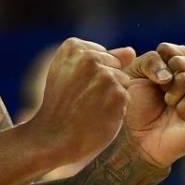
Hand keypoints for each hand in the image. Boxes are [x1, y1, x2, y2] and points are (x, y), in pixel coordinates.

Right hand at [24, 38, 132, 166]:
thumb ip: (100, 58)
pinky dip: (116, 109)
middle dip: (104, 81)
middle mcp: (89, 56)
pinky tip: (98, 115)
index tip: (73, 86)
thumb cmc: (61, 106)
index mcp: (73, 46)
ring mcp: (104, 75)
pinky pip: (126, 96)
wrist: (52, 138)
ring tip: (89, 107)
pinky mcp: (117, 94)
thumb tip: (131, 51)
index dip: (91, 73)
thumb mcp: (70, 74)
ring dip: (111, 95)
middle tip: (80, 98)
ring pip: (123, 80)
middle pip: (115, 64)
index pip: (102, 53)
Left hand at [120, 43, 184, 168]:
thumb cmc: (137, 108)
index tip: (151, 81)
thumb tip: (171, 73)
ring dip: (174, 92)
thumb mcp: (134, 75)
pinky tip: (181, 114)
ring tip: (170, 105)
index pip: (172, 50)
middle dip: (166, 78)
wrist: (140, 139)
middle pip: (184, 60)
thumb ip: (149, 61)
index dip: (157, 65)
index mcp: (179, 61)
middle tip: (162, 95)